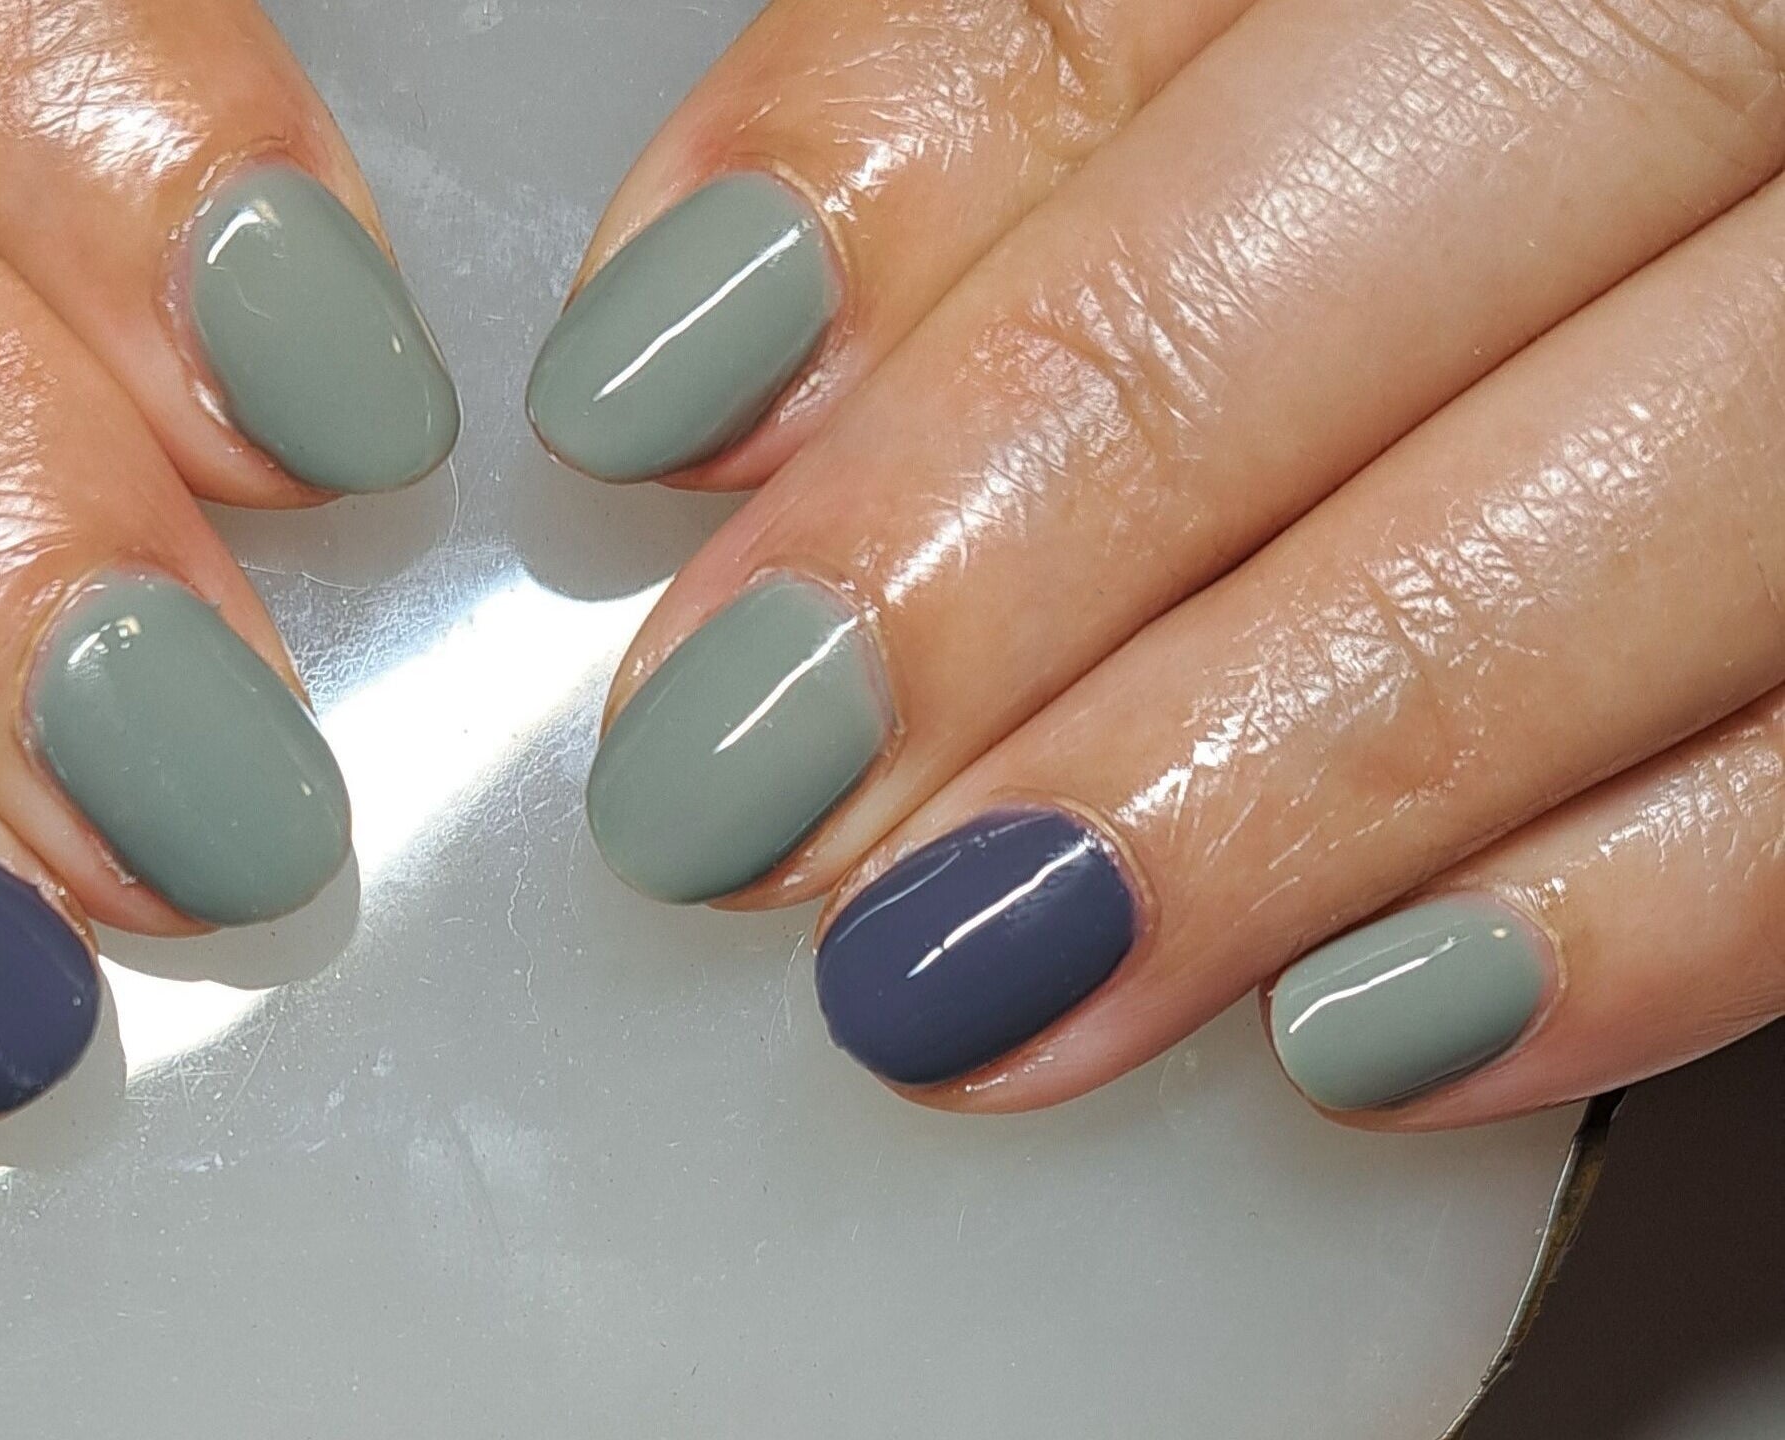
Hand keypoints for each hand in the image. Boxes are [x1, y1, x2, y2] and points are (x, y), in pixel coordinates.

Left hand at [560, 0, 1784, 1125]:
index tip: (664, 465)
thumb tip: (722, 341)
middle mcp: (1777, 16)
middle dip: (1057, 544)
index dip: (892, 240)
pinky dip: (1663, 906)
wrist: (1723, 94)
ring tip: (989, 965)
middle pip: (1415, 238)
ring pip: (1704, 507)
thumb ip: (1005, 86)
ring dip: (1305, 773)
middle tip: (779, 793)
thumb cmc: (1461, 70)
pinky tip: (1380, 1029)